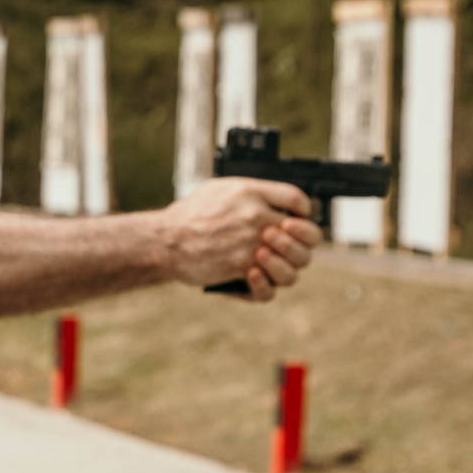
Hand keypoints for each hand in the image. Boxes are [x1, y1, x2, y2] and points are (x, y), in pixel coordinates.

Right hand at [157, 178, 323, 299]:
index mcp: (252, 192)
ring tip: (272, 259)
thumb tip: (274, 202)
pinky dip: (267, 283)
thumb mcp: (221, 188)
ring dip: (290, 263)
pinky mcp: (242, 268)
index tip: (298, 218)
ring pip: (296, 262)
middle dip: (303, 241)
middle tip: (290, 244)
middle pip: (306, 233)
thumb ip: (251, 193)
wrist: (166, 240)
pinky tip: (256, 273)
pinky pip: (271, 284)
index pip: (297, 199)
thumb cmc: (190, 214)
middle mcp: (256, 216)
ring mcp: (252, 244)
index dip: (304, 210)